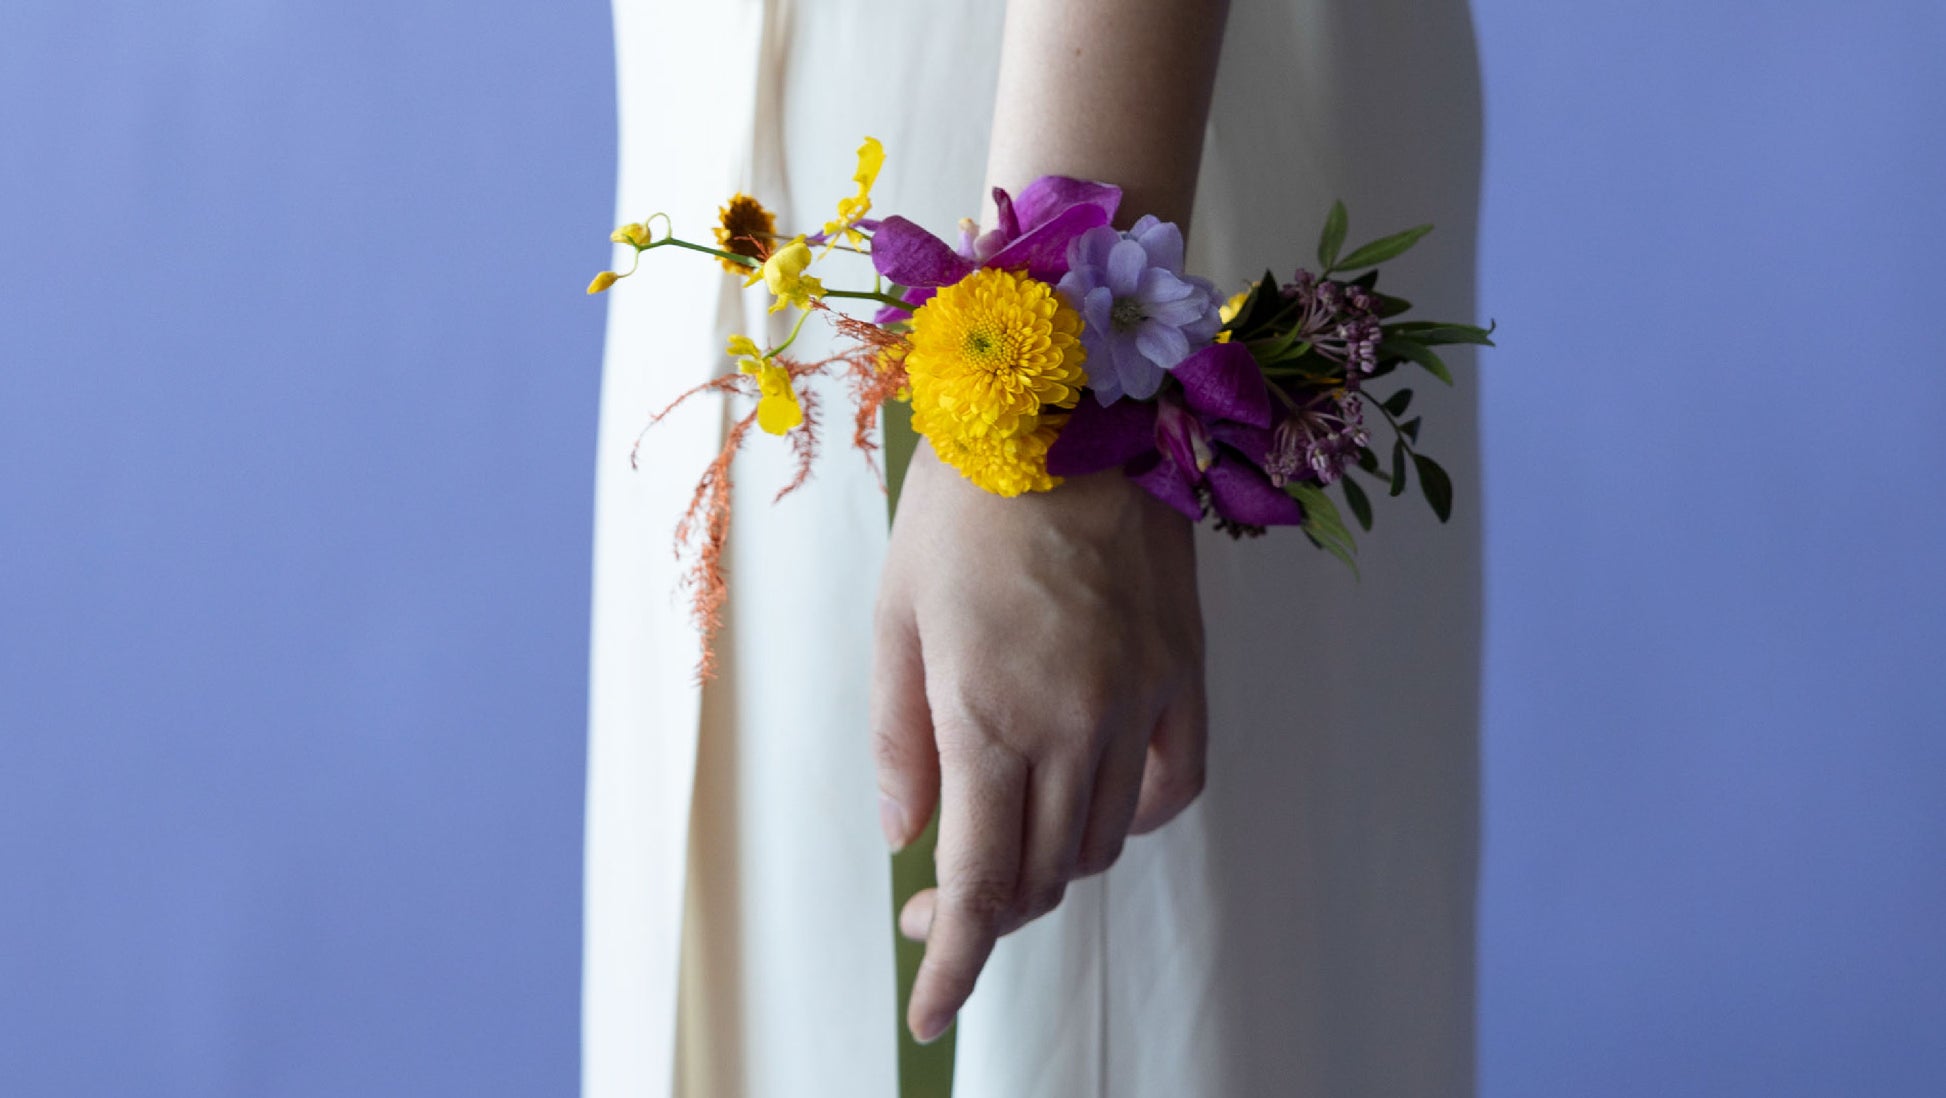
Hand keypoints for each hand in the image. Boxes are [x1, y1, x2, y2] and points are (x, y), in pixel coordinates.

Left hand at [871, 439, 1207, 1043]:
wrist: (1066, 405)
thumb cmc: (962, 506)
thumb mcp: (897, 618)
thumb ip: (901, 737)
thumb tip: (907, 835)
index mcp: (987, 716)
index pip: (978, 884)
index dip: (953, 964)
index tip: (932, 1014)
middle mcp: (1073, 725)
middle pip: (1041, 874)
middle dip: (983, 909)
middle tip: (935, 893)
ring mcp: (1140, 701)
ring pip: (1101, 839)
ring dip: (1049, 862)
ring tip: (1004, 828)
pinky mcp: (1184, 673)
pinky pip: (1173, 788)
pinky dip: (1131, 819)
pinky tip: (1094, 803)